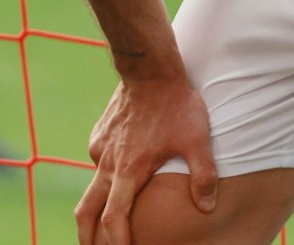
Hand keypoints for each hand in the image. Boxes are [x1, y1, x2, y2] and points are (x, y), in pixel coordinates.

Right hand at [75, 72, 217, 244]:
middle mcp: (108, 163)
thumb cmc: (176, 104)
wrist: (149, 67)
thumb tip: (207, 208)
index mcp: (129, 171)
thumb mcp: (197, 140)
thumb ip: (203, 176)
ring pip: (90, 189)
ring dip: (92, 212)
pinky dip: (103, 180)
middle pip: (87, 212)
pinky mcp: (99, 135)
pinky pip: (98, 164)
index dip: (115, 244)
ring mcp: (100, 148)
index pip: (113, 220)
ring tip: (100, 229)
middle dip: (87, 238)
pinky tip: (117, 181)